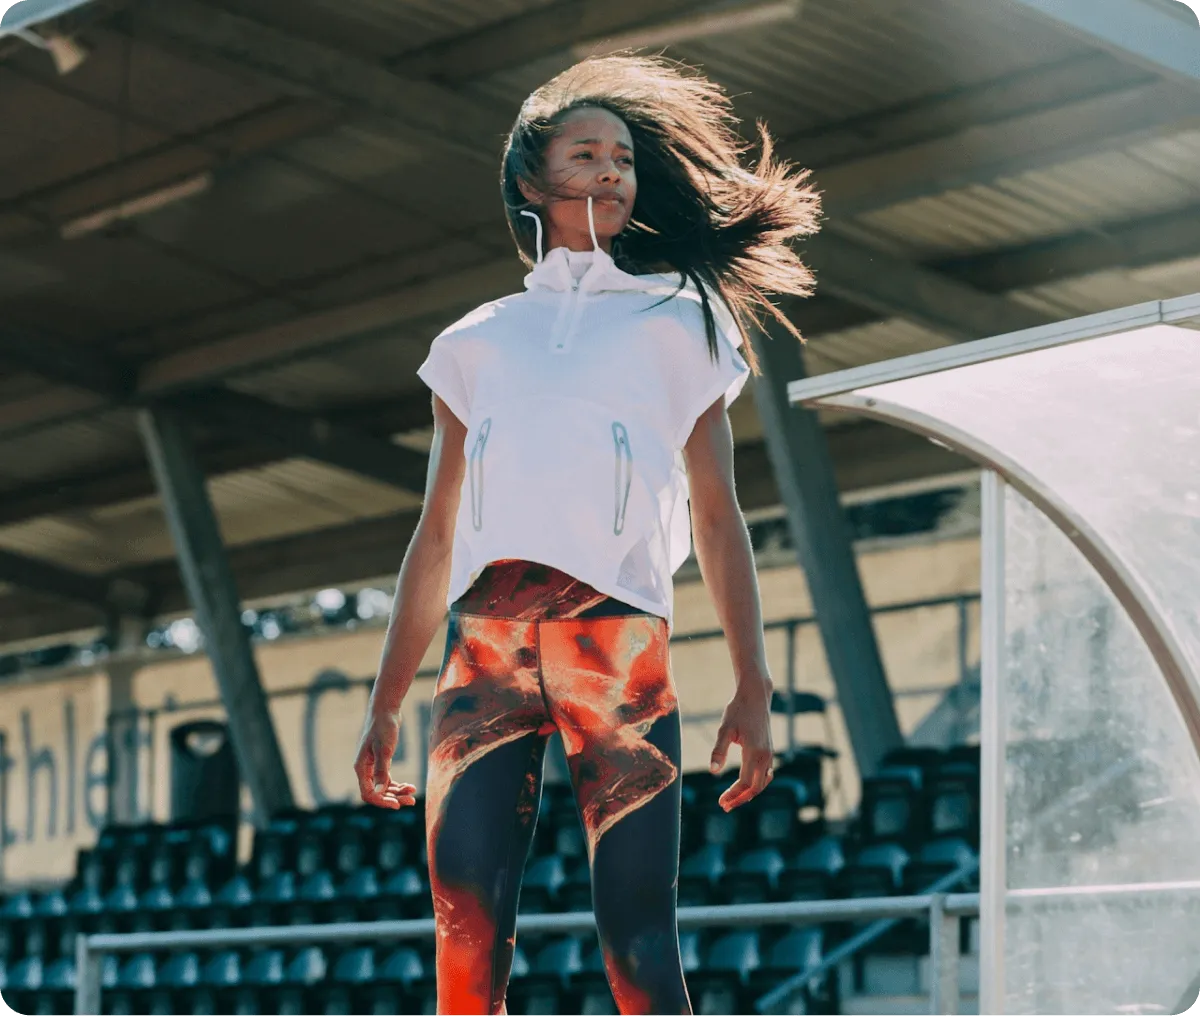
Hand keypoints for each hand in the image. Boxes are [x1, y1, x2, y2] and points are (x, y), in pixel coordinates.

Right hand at [354, 706, 416, 809]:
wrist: (385, 710)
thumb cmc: (383, 727)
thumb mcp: (384, 749)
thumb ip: (381, 770)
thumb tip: (380, 792)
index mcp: (361, 768)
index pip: (368, 794)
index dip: (382, 801)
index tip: (397, 805)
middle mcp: (365, 769)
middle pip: (377, 793)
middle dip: (393, 798)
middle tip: (411, 801)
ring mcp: (373, 767)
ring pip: (384, 787)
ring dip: (397, 793)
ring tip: (413, 793)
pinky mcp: (381, 762)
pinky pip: (388, 780)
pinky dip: (398, 784)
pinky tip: (410, 786)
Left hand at [710, 676, 774, 811]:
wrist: (756, 695)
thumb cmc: (738, 710)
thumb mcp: (725, 728)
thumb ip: (718, 750)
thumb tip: (713, 772)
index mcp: (755, 753)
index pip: (745, 783)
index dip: (733, 795)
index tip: (721, 802)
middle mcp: (766, 756)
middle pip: (756, 788)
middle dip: (740, 799)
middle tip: (724, 806)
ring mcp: (770, 754)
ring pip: (762, 783)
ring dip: (749, 793)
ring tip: (733, 800)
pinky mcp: (769, 751)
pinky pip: (766, 775)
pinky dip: (756, 784)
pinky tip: (745, 786)